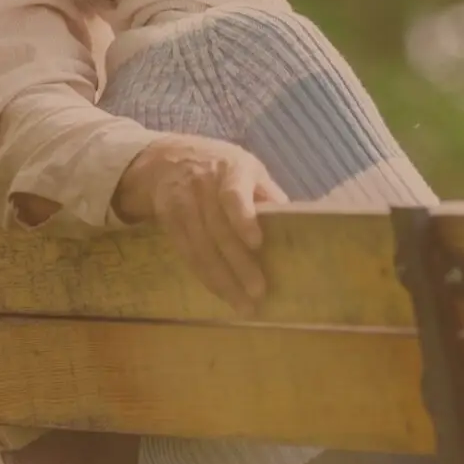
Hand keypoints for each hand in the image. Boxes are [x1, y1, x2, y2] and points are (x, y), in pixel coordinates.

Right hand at [113, 135, 287, 312]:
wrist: (166, 158)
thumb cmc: (220, 166)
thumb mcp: (247, 168)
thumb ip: (267, 194)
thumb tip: (297, 224)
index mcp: (231, 169)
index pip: (233, 194)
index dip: (243, 218)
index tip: (257, 244)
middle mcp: (204, 185)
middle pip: (218, 229)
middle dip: (238, 264)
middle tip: (257, 292)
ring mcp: (183, 203)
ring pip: (200, 246)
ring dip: (221, 279)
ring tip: (242, 305)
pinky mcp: (169, 221)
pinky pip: (187, 253)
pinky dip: (204, 276)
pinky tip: (220, 293)